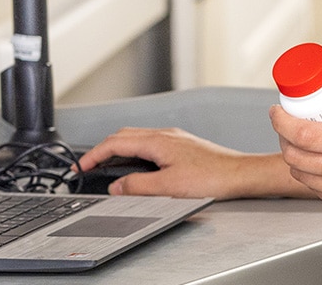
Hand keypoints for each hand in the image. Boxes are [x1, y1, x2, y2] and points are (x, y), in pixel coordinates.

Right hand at [77, 127, 291, 199]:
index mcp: (159, 141)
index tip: (81, 167)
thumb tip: (116, 186)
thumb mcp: (168, 187)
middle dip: (102, 150)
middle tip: (89, 167)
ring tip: (107, 167)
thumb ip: (138, 186)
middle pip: (124, 136)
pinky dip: (134, 153)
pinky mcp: (182, 146)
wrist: (240, 174)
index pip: (116, 142)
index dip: (94, 155)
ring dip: (118, 151)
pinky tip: (136, 166)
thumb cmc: (212, 177)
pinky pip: (149, 144)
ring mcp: (175, 139)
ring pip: (137, 139)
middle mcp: (166, 134)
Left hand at [270, 49, 321, 233]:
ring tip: (302, 143)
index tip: (277, 111)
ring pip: (305, 178)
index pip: (307, 134)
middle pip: (298, 158)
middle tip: (286, 125)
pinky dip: (313, 177)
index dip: (283, 122)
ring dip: (295, 159)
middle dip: (283, 139)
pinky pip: (321, 193)